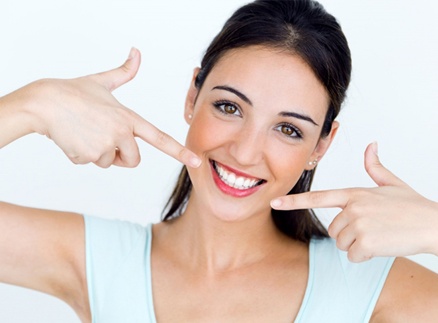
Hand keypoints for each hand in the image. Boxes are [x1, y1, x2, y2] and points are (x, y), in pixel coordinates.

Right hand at [19, 48, 200, 167]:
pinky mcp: (88, 157)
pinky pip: (91, 163)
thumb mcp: (102, 82)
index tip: (196, 160)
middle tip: (105, 139)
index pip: (159, 138)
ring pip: (109, 162)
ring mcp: (105, 146)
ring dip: (98, 153)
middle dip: (122, 156)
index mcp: (128, 117)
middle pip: (133, 161)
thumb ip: (124, 72)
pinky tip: (74, 138)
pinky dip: (82, 155)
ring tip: (85, 132)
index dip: (179, 151)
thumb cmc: (72, 92)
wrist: (43, 103)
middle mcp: (121, 133)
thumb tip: (136, 52)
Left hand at [271, 143, 437, 261]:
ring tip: (378, 234)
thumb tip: (371, 144)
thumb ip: (375, 167)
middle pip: (333, 229)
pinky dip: (365, 255)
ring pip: (341, 243)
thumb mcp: (392, 183)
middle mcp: (353, 207)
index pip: (318, 197)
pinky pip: (353, 256)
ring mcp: (359, 224)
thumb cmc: (412, 205)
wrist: (433, 224)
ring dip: (357, 244)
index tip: (274, 202)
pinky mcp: (367, 242)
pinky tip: (381, 245)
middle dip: (348, 233)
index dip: (294, 201)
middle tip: (371, 228)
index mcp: (354, 193)